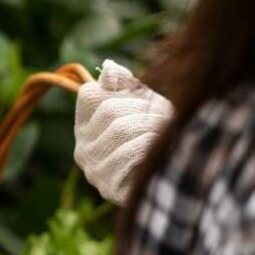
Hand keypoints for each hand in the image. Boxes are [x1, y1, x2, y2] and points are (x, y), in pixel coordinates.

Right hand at [74, 60, 173, 205]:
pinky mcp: (108, 188)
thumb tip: (108, 66)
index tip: (145, 97)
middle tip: (166, 114)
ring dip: (151, 127)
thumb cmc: (157, 139)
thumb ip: (124, 86)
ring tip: (166, 131)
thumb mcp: (142, 106)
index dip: (123, 90)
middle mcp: (82, 149)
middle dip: (143, 108)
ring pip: (120, 130)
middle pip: (109, 110)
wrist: (172, 183)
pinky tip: (160, 150)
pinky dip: (150, 147)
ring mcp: (93, 170)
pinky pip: (128, 155)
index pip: (90, 94)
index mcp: (85, 128)